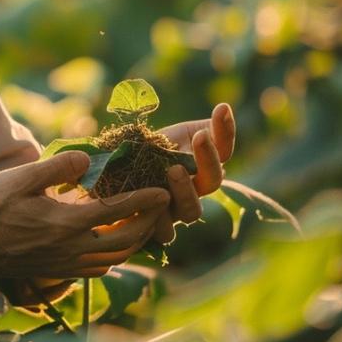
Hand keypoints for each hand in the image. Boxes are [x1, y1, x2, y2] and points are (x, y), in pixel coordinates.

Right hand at [0, 151, 170, 279]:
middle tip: (160, 206)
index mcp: (67, 224)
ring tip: (142, 223)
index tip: (163, 190)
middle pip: (126, 242)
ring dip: (134, 242)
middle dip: (148, 224)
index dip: (145, 201)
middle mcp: (71, 249)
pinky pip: (97, 268)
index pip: (118, 212)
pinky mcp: (57, 271)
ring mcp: (65, 265)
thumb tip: (89, 158)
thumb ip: (58, 166)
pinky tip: (111, 241)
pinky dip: (114, 255)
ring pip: (114, 260)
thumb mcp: (21, 178)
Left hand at [151, 103, 235, 244]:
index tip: (221, 109)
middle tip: (200, 138)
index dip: (226, 131)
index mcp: (203, 163)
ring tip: (172, 170)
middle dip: (208, 158)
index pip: (224, 148)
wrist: (115, 174)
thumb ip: (197, 127)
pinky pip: (164, 232)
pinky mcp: (156, 228)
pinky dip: (157, 220)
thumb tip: (224, 110)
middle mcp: (195, 189)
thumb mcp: (172, 134)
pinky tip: (145, 204)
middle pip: (213, 181)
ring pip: (192, 211)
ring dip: (185, 191)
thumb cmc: (148, 150)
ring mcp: (177, 211)